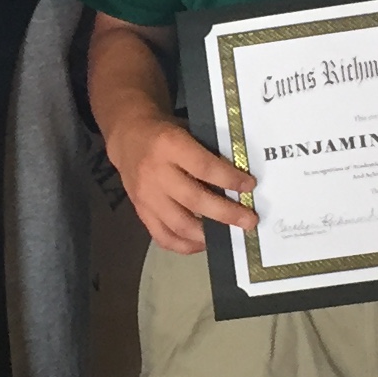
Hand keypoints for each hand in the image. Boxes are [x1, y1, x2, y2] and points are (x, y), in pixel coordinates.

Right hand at [109, 105, 256, 251]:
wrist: (128, 137)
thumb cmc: (165, 132)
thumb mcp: (186, 130)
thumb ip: (207, 152)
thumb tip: (238, 178)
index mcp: (170, 146)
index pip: (204, 167)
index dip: (230, 179)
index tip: (250, 186)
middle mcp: (156, 173)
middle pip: (195, 200)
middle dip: (226, 213)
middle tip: (249, 220)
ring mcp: (146, 196)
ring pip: (180, 224)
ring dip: (209, 234)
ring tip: (230, 234)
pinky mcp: (141, 211)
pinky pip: (163, 236)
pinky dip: (185, 245)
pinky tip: (203, 242)